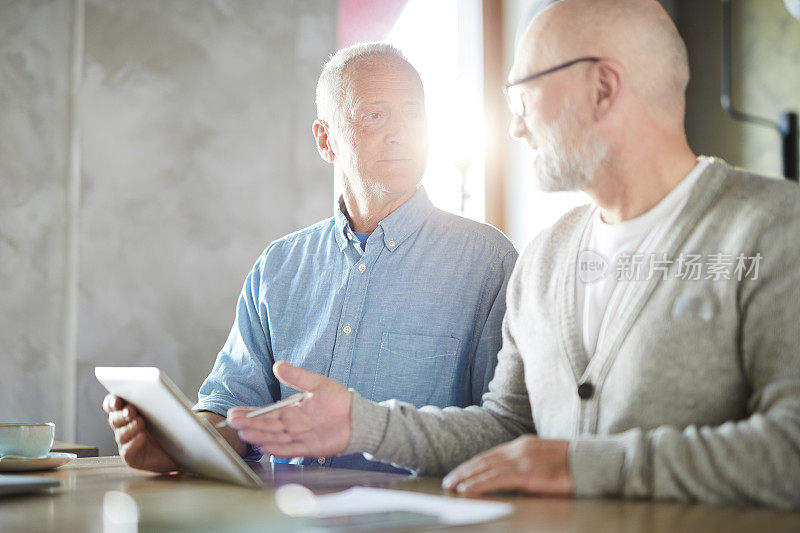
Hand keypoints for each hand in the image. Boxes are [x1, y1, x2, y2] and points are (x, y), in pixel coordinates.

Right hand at [102, 394, 177, 472]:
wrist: (182, 448)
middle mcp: (124, 426)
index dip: (112, 401)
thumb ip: (157, 399)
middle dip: (122, 414)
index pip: (112, 404)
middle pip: (114, 419)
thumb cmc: (172, 426)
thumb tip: (157, 391)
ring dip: (130, 427)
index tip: (116, 400)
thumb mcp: (166, 409)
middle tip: (131, 411)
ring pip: (120, 434)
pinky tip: (142, 436)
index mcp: (128, 411)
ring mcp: (126, 442)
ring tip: (141, 422)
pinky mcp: (132, 456)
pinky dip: (134, 442)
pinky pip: (127, 450)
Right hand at [227, 361, 351, 457]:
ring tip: (245, 434)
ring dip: (260, 436)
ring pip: (276, 437)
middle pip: (267, 426)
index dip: (251, 413)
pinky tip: (266, 447)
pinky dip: (279, 448)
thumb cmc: (338, 400)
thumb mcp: (317, 383)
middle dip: (250, 424)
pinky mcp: (311, 447)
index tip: (235, 413)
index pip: (267, 412)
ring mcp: (300, 437)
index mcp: (292, 410)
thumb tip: (278, 365)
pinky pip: (292, 449)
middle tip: (233, 423)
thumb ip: (297, 377)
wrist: (358, 417)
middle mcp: (293, 425)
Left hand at [441, 435, 572, 496]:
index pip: (490, 454)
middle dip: (464, 470)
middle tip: (448, 480)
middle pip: (484, 459)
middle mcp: (519, 449)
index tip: (460, 472)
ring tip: (452, 486)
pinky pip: (496, 479)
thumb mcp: (544, 459)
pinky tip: (467, 490)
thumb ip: (526, 464)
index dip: (473, 464)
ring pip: (485, 469)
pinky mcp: (527, 473)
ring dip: (466, 478)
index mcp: (523, 444)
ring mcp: (522, 460)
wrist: (593, 461)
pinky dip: (478, 484)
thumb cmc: (573, 464)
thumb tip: (512, 478)